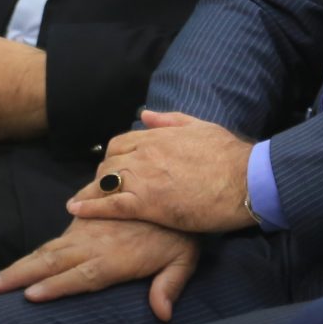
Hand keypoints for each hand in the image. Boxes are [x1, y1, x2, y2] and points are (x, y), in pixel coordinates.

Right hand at [0, 218, 199, 316]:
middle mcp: (95, 243)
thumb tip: (163, 315)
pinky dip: (36, 253)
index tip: (28, 296)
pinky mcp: (86, 219)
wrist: (175, 183)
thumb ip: (170, 285)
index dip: (56, 286)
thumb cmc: (181, 229)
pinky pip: (58, 238)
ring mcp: (87, 230)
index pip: (80, 276)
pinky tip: (20, 266)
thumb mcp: (184, 257)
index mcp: (115, 257)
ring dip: (19, 266)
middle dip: (19, 277)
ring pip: (48, 251)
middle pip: (52, 262)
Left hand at [64, 110, 254, 232]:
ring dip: (92, 191)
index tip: (114, 168)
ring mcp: (145, 178)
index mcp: (159, 136)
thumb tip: (147, 114)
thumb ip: (172, 120)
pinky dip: (90, 205)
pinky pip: (110, 203)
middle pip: (109, 162)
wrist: (246, 180)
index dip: (113, 157)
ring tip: (82, 202)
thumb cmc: (230, 156)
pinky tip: (77, 209)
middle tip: (101, 189)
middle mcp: (146, 153)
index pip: (121, 143)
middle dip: (101, 175)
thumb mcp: (202, 127)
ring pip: (105, 181)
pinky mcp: (148, 203)